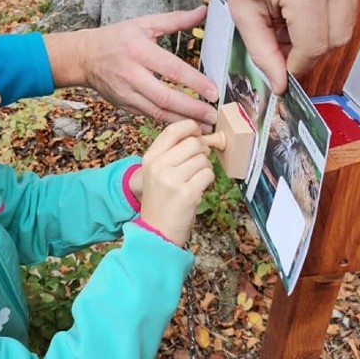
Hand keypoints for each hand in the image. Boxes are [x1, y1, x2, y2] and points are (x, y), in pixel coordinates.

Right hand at [45, 7, 218, 128]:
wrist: (84, 57)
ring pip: (157, 112)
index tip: (214, 91)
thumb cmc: (117, 38)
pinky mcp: (124, 105)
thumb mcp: (144, 23)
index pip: (172, 69)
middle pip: (165, 97)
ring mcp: (126, 93)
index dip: (195, 82)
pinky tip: (185, 126)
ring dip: (182, 121)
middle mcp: (132, 74)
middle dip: (191, 109)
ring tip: (204, 126)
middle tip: (213, 115)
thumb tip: (203, 11)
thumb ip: (175, 20)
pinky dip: (168, 122)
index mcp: (139, 51)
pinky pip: (149, 116)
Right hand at [132, 120, 214, 246]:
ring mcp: (172, 180)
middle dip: (202, 151)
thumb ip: (172, 152)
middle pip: (193, 143)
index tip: (198, 133)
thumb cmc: (162, 200)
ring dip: (206, 168)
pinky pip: (208, 174)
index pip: (172, 130)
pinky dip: (208, 180)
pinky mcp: (187, 193)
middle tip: (199, 163)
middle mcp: (159, 166)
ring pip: (203, 159)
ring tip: (196, 179)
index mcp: (150, 158)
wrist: (157, 231)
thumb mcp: (157, 172)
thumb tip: (198, 136)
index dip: (190, 127)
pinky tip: (199, 188)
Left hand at [202, 0, 358, 93]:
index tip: (281, 70)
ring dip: (319, 34)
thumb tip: (280, 86)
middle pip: (337, 39)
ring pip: (346, 23)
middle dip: (309, 52)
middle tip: (281, 47)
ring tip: (286, 24)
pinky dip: (326, 14)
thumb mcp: (243, 11)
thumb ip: (263, 52)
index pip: (315, 47)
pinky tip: (298, 8)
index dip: (297, 65)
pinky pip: (347, 1)